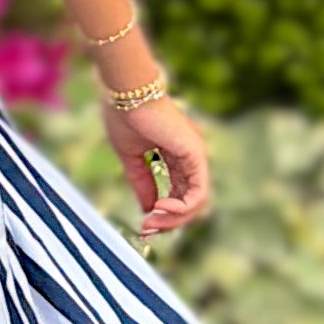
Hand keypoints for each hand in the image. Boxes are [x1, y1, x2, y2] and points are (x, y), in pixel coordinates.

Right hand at [103, 95, 210, 243]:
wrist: (126, 94)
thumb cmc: (125, 116)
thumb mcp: (132, 158)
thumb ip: (142, 183)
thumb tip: (147, 209)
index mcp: (177, 156)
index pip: (180, 194)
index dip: (164, 214)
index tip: (144, 225)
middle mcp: (191, 157)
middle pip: (190, 202)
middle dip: (169, 221)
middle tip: (147, 229)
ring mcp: (196, 155)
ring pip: (196, 202)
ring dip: (174, 219)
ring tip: (152, 221)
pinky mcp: (196, 154)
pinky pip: (198, 192)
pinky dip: (182, 207)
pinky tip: (161, 207)